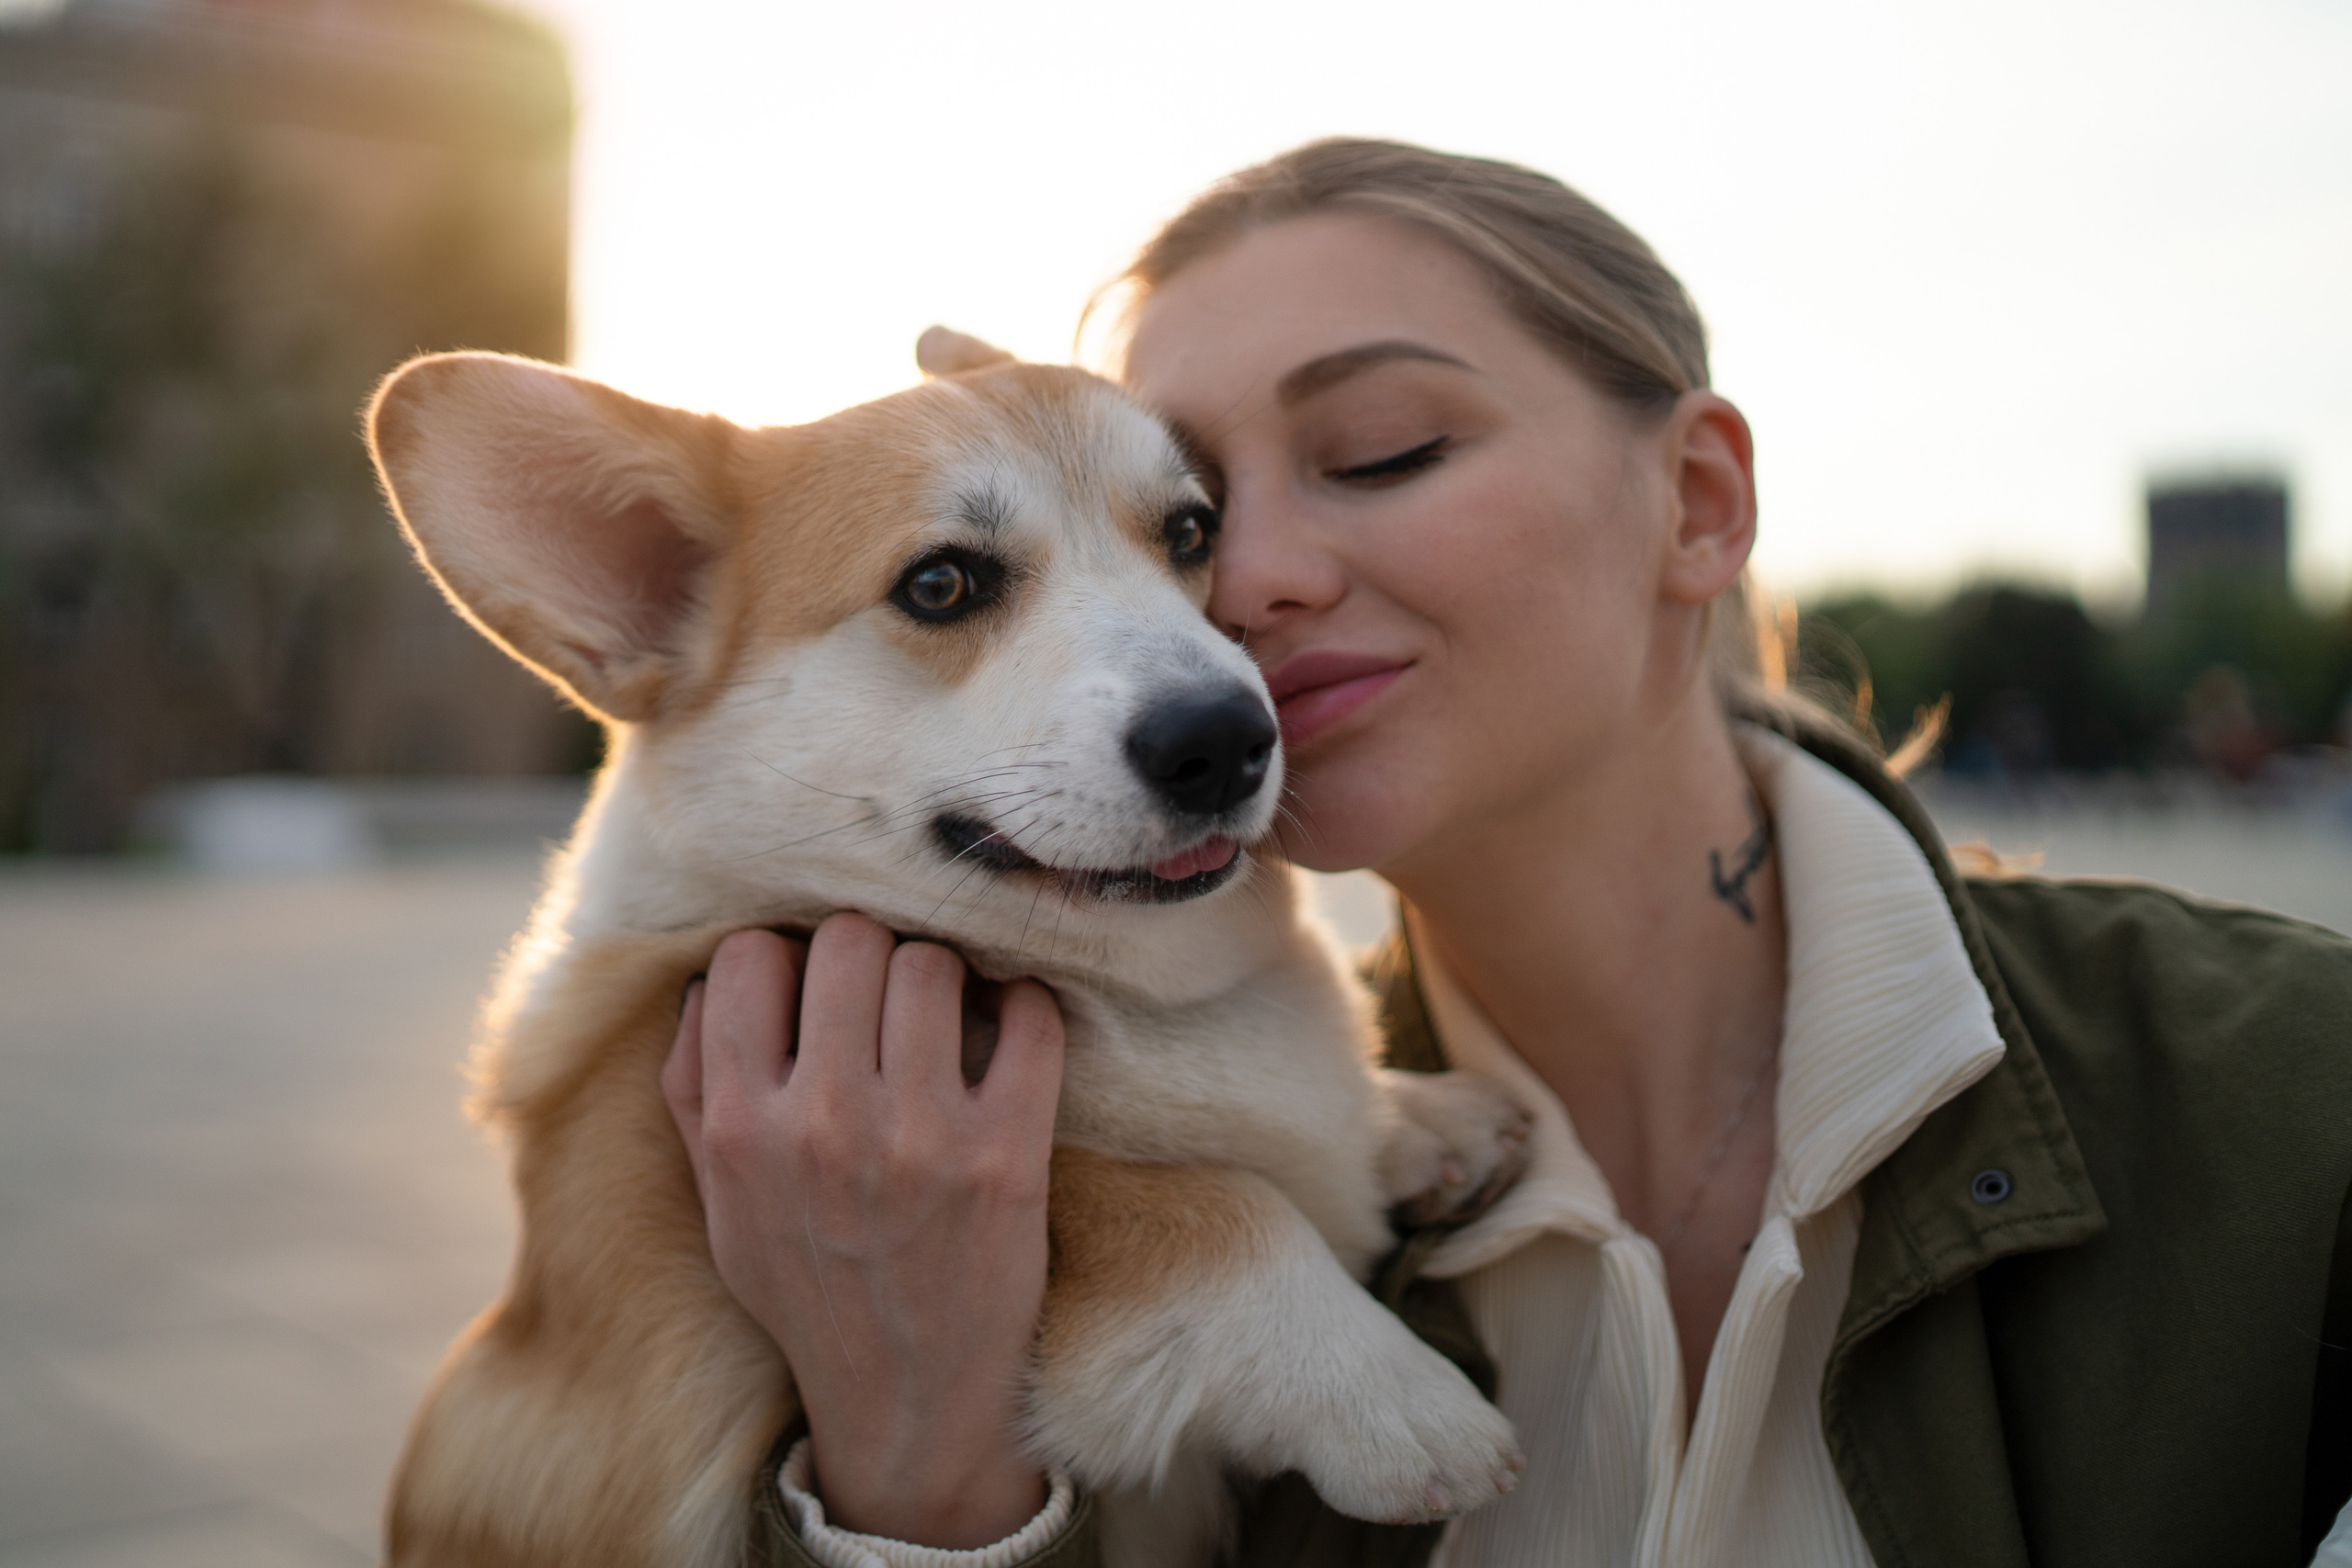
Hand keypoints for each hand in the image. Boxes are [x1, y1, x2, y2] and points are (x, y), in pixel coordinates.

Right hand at [662, 913, 1065, 1547]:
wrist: (907, 1399)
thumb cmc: (810, 1288)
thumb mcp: (721, 1205)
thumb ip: (695, 1092)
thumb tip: (714, 980)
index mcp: (745, 1129)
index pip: (752, 955)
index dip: (786, 956)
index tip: (813, 984)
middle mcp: (826, 1125)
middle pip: (851, 939)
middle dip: (870, 951)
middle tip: (886, 991)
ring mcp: (922, 1139)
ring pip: (933, 963)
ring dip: (944, 973)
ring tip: (946, 1012)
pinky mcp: (1009, 1155)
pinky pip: (1030, 1017)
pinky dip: (1027, 1007)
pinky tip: (1008, 1032)